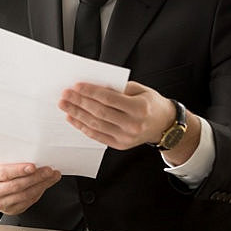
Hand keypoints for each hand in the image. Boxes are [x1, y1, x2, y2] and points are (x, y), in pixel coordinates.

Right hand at [0, 162, 60, 214]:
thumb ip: (11, 162)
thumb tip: (33, 156)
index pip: (4, 173)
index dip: (19, 170)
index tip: (33, 166)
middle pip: (17, 186)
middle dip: (36, 177)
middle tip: (48, 170)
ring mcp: (1, 204)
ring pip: (25, 195)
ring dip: (41, 185)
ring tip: (52, 176)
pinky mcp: (11, 210)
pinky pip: (28, 201)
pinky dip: (39, 192)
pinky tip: (45, 184)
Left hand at [59, 81, 173, 149]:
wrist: (164, 125)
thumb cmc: (151, 104)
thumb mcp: (140, 90)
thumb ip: (119, 88)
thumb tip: (95, 87)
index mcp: (139, 108)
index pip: (109, 99)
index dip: (91, 92)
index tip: (76, 86)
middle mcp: (132, 125)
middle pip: (99, 112)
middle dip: (80, 102)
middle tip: (66, 94)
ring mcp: (126, 137)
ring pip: (96, 125)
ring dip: (77, 114)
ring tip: (65, 105)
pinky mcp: (120, 145)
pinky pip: (97, 136)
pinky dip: (83, 127)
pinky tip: (73, 118)